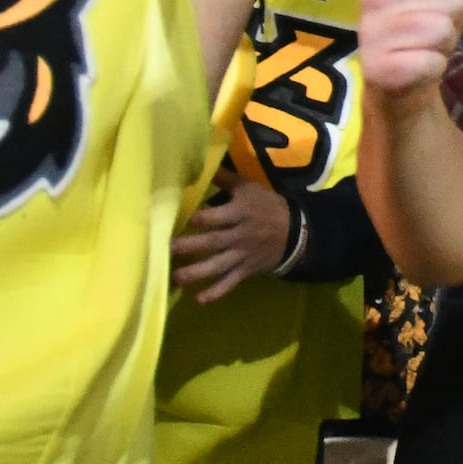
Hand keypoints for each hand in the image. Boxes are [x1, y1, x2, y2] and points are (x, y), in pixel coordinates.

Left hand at [171, 170, 296, 304]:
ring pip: (218, 265)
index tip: (173, 217)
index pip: (215, 216)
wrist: (296, 232)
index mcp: (239, 212)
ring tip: (175, 278)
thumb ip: (225, 179)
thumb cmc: (267, 206)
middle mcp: (239, 235)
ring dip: (196, 273)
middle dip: (189, 246)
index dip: (196, 217)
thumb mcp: (249, 188)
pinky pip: (230, 283)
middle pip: (212, 241)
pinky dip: (216, 292)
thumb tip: (201, 163)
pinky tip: (199, 300)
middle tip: (166, 249)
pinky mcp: (246, 270)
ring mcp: (242, 255)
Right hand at [357, 0, 462, 100]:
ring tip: (424, 43)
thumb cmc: (426, 15)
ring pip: (443, 29)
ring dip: (444, 41)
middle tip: (432, 22)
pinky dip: (433, 66)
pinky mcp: (379, 66)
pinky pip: (432, 62)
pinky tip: (417, 63)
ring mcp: (373, 28)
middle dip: (454, 14)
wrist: (396, 70)